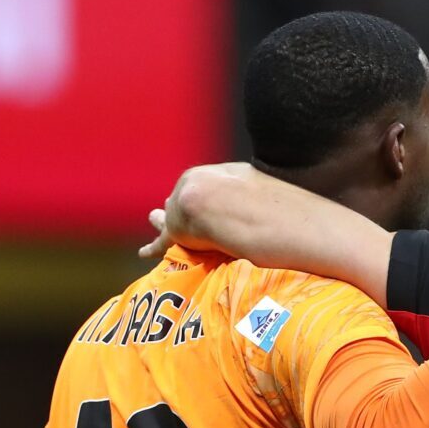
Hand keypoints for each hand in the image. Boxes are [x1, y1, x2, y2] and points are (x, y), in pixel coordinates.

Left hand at [137, 162, 260, 258]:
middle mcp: (195, 185)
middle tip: (176, 205)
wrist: (241, 209)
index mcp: (216, 175)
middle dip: (182, 204)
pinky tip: (144, 253)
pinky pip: (162, 242)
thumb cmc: (268, 204)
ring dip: (162, 219)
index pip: (208, 188)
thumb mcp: (266, 192)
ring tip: (154, 217)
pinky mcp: (176, 231)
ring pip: (170, 215)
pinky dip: (153, 248)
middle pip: (186, 198)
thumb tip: (284, 207)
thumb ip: (262, 198)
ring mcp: (181, 207)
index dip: (209, 198)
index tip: (213, 204)